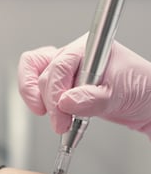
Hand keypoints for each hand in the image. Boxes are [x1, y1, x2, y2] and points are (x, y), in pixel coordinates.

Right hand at [18, 35, 150, 138]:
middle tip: (61, 124)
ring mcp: (66, 70)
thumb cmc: (139, 88)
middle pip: (44, 76)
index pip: (58, 67)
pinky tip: (48, 112)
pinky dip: (37, 100)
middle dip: (50, 104)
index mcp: (88, 49)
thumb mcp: (119, 94)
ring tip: (58, 118)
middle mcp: (73, 56)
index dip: (55, 94)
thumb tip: (65, 103)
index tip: (61, 117)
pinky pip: (37, 85)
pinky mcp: (62, 85)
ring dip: (41, 102)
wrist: (143, 100)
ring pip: (35, 78)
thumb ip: (91, 99)